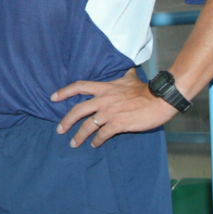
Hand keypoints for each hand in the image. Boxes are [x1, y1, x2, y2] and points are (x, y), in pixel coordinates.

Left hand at [52, 68, 177, 147]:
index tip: (53, 97)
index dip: (64, 92)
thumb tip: (127, 68)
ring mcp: (109, 113)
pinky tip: (94, 145)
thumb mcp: (129, 78)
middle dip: (66, 121)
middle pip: (77, 110)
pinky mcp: (118, 124)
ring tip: (73, 143)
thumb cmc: (145, 89)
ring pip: (87, 126)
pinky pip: (102, 134)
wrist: (159, 100)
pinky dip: (97, 141)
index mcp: (104, 88)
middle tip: (59, 130)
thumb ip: (123, 76)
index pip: (79, 86)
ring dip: (79, 136)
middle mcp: (102, 100)